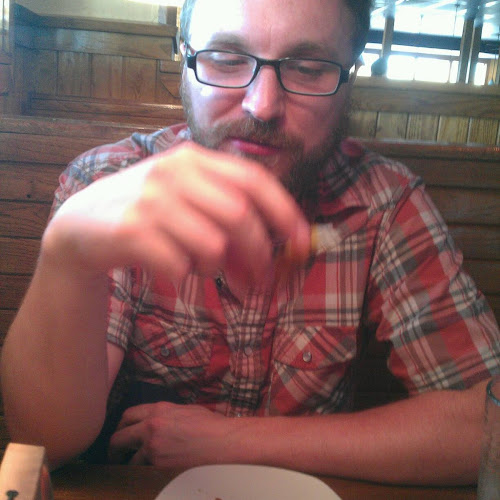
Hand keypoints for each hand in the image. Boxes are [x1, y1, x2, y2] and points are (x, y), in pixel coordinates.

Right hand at [43, 142, 309, 287]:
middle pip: (240, 216)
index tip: (301, 243)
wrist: (82, 225)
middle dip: (258, 255)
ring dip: (216, 269)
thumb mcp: (187, 199)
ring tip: (201, 269)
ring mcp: (151, 199)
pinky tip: (172, 271)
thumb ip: (228, 214)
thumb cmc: (148, 213)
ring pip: (213, 245)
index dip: (284, 212)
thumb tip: (276, 251)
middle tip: (259, 282)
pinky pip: (180, 265)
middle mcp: (174, 172)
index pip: (254, 180)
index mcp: (194, 159)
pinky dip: (185, 276)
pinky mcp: (131, 231)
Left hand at [108, 402, 229, 466]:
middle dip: (114, 448)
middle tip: (115, 455)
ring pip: (129, 458)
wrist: (222, 441)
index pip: (128, 415)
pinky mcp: (159, 464)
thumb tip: (159, 421)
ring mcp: (153, 446)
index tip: (121, 433)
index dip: (121, 425)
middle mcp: (151, 426)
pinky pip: (144, 469)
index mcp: (159, 410)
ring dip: (130, 463)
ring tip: (132, 468)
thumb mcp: (185, 410)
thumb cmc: (210, 425)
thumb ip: (167, 414)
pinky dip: (145, 470)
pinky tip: (150, 471)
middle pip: (119, 437)